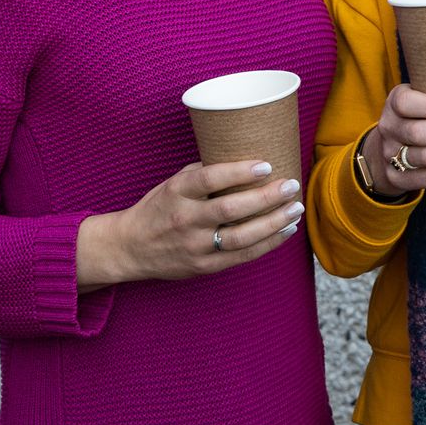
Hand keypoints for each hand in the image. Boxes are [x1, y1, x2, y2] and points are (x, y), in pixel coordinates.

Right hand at [76, 159, 305, 289]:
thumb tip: (245, 158)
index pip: (209, 179)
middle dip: (267, 197)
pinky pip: (242, 256)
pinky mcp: (204, 266)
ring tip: (295, 209)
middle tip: (291, 185)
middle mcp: (185, 219)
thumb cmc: (159, 208)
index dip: (239, 172)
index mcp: (177, 192)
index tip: (266, 164)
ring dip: (274, 222)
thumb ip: (204, 173)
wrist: (130, 248)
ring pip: (241, 237)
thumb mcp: (173, 184)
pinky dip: (268, 243)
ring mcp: (195, 246)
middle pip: (231, 209)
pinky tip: (286, 230)